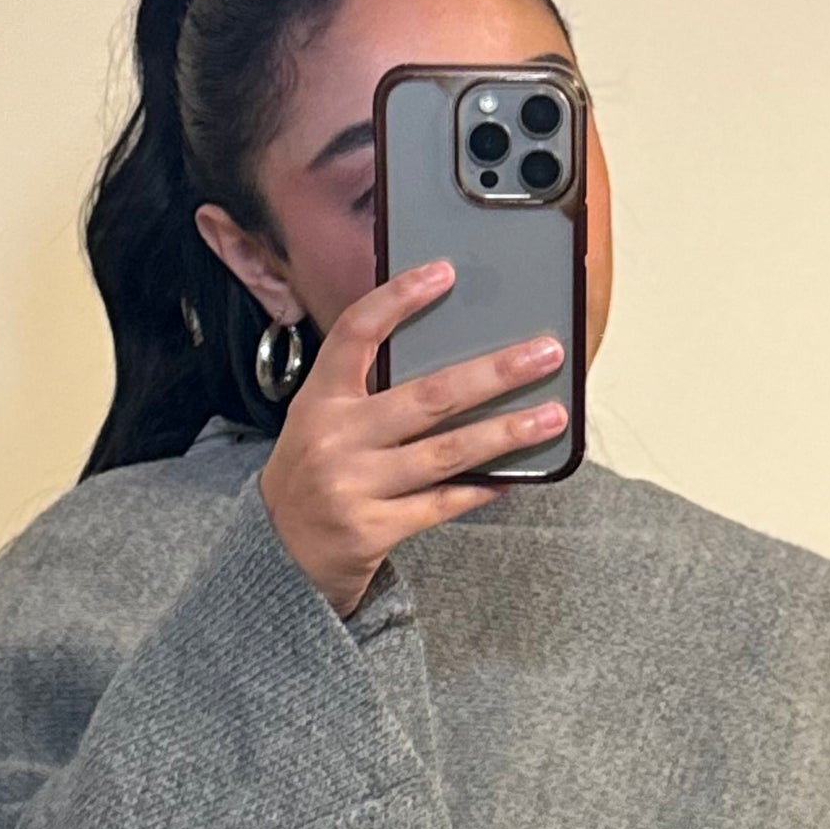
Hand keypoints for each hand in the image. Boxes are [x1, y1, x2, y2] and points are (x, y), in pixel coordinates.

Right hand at [257, 260, 567, 615]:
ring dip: (505, 432)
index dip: (398, 299)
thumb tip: (454, 363)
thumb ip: (367, 394)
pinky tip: (515, 475)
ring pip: (446, 452)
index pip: (356, 333)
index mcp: (320, 399)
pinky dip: (481, 488)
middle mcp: (335, 437)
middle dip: (494, 374)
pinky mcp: (373, 529)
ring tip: (552, 417)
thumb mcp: (321, 423)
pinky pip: (442, 503)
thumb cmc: (313, 477)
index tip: (445, 272)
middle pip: (428, 396)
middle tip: (545, 354)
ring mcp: (354, 486)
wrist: (277, 556)